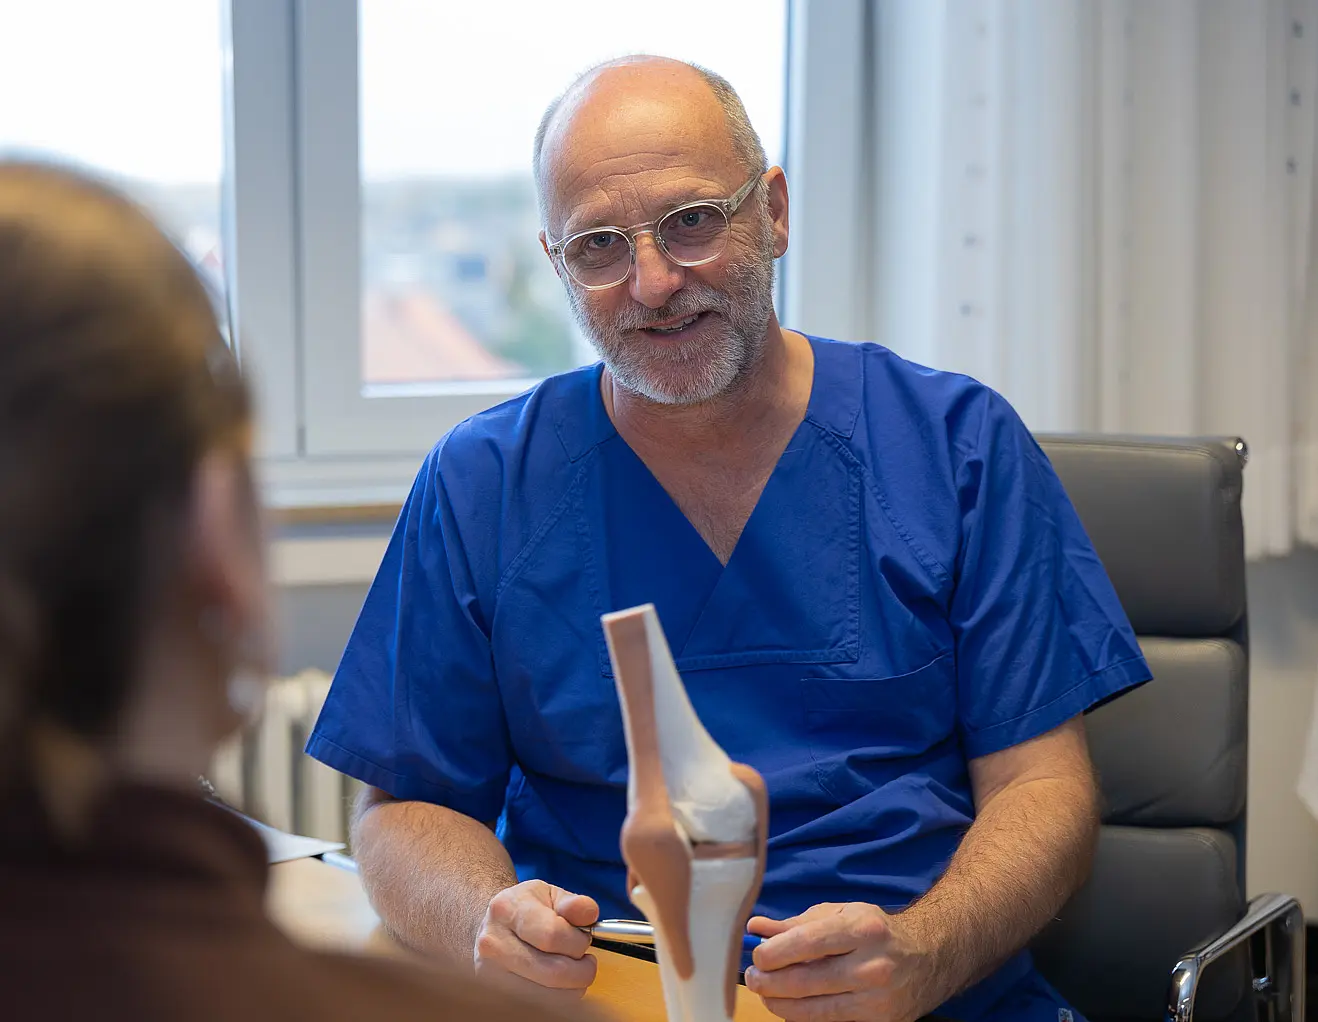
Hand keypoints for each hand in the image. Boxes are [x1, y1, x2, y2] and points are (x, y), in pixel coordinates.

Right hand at [473, 879, 599, 1000]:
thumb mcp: (548, 895)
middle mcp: (493, 944)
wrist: (491, 928)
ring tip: (571, 971)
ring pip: (548, 998)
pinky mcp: (495, 998)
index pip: (552, 935)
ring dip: (571, 988)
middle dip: (581, 971)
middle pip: (552, 972)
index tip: (585, 940)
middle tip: (586, 962)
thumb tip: (589, 913)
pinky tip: (557, 984)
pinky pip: (538, 1009)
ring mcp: (490, 975)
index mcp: (507, 910)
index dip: (578, 942)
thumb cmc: (524, 909)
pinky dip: (558, 1000)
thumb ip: (572, 904)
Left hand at [743, 903, 937, 1021]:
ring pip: (815, 1009)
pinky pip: (830, 1021)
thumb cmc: (875, 931)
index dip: (775, 952)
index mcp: (862, 929)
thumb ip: (796, 923)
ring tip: (766, 993)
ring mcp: (878, 999)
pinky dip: (804, 1015)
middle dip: (770, 982)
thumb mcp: (841, 914)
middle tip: (753, 977)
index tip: (757, 956)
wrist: (928, 959)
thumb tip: (755, 928)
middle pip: (807, 980)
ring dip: (781, 1003)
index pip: (809, 942)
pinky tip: (791, 1005)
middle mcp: (872, 965)